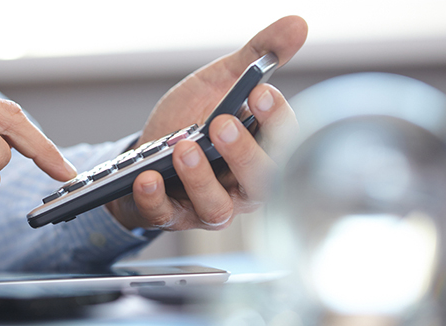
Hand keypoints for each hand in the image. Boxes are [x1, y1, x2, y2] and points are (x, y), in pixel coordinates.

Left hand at [106, 16, 307, 229]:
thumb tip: (297, 24)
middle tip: (222, 123)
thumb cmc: (192, 118)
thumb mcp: (221, 82)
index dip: (276, 120)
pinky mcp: (172, 215)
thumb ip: (257, 57)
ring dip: (200, 179)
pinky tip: (147, 177)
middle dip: (242, 153)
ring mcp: (208, 204)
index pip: (284, 143)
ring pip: (217, 207)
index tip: (260, 93)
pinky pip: (167, 216)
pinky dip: (156, 199)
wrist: (149, 148)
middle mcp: (242, 185)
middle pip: (259, 182)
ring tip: (183, 148)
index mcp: (261, 151)